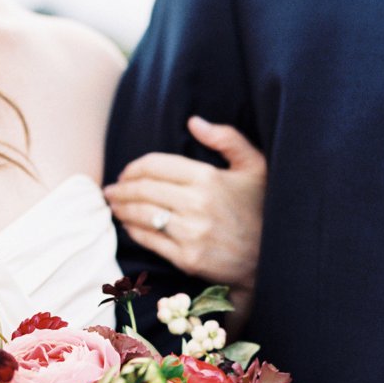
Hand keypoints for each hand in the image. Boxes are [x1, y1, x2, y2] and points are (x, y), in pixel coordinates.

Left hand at [105, 117, 266, 291]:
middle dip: (121, 188)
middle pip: (143, 189)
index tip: (126, 173)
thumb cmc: (261, 209)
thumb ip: (227, 139)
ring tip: (114, 206)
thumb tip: (193, 122)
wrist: (272, 260)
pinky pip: (149, 239)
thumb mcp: (255, 166)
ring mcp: (190, 233)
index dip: (134, 167)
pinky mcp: (187, 258)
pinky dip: (133, 230)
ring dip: (121, 208)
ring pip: (141, 214)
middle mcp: (196, 204)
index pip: (156, 165)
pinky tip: (128, 225)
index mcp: (208, 177)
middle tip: (111, 190)